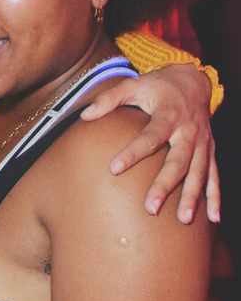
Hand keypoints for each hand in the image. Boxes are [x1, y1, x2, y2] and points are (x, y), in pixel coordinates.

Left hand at [80, 64, 219, 223]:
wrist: (194, 80)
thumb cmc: (158, 86)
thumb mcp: (134, 85)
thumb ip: (109, 99)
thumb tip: (85, 115)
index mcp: (168, 115)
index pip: (150, 137)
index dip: (133, 153)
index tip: (114, 169)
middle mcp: (188, 131)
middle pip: (177, 161)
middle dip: (165, 186)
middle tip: (150, 208)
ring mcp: (201, 143)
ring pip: (198, 172)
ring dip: (192, 197)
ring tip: (183, 220)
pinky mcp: (209, 151)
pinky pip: (214, 176)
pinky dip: (214, 197)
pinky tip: (213, 218)